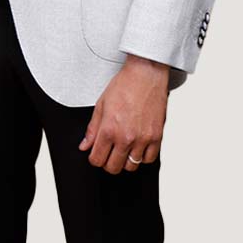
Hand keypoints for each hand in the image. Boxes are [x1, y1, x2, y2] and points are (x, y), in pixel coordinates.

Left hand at [78, 54, 168, 172]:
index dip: (94, 158)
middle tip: (109, 152)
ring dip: (125, 160)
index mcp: (109, 129)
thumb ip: (92, 129)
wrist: (146, 74)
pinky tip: (138, 147)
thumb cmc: (124, 85)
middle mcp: (126, 137)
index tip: (96, 153)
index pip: (97, 159)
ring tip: (123, 148)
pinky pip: (149, 159)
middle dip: (108, 162)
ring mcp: (143, 139)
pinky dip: (142, 157)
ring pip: (131, 166)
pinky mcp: (157, 136)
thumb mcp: (101, 104)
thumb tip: (85, 146)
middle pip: (113, 167)